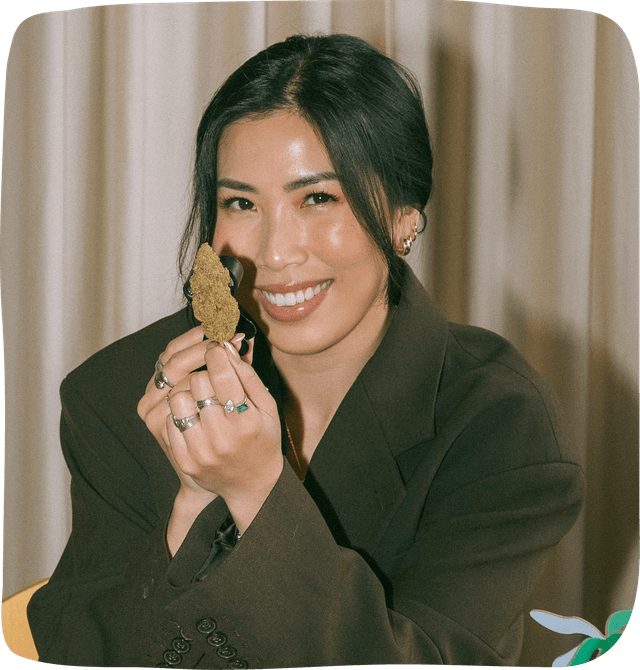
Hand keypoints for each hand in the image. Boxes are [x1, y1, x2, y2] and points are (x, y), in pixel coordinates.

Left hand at [166, 341, 281, 533]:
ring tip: (201, 398)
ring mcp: (200, 450)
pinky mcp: (185, 459)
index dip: (216, 353)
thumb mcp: (267, 407)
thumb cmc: (264, 438)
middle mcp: (221, 437)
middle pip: (197, 382)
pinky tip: (195, 417)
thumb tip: (227, 345)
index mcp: (245, 421)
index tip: (216, 346)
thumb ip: (247, 375)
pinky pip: (171, 420)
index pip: (221, 374)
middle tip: (212, 377)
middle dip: (204, 374)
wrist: (253, 484)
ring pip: (178, 399)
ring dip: (188, 392)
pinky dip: (181, 413)